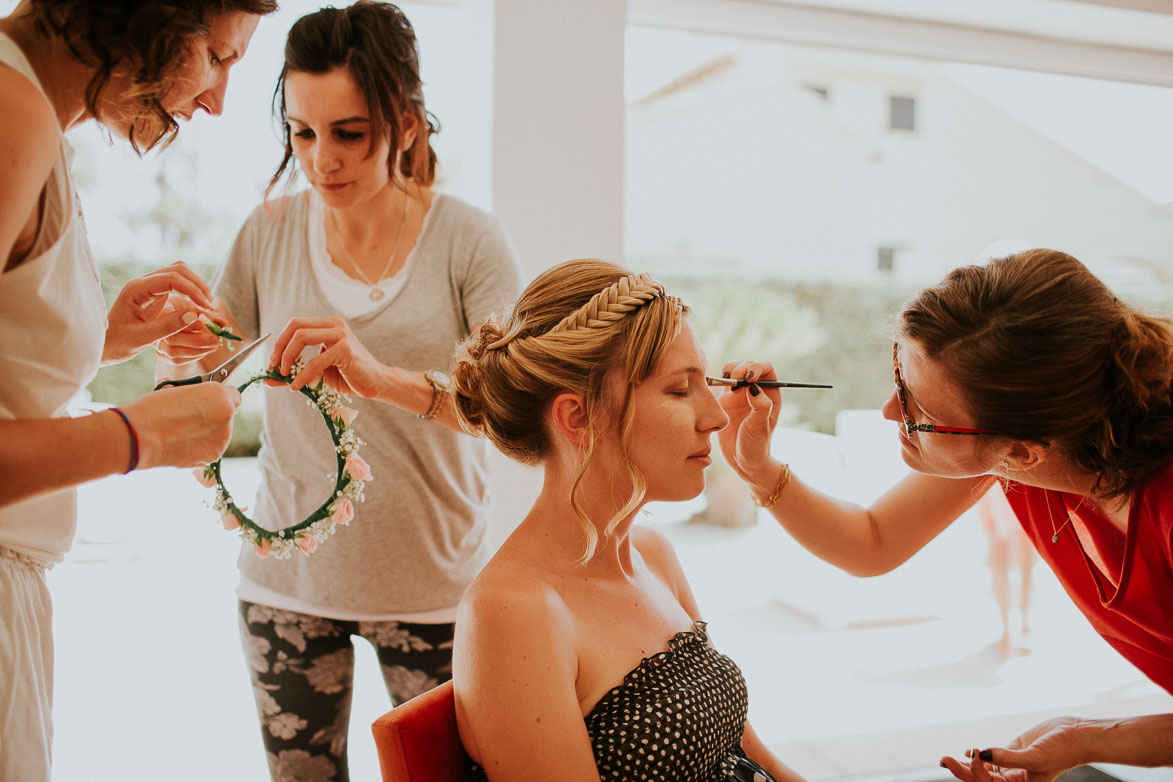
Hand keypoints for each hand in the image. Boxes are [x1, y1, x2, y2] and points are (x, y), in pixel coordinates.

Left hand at [103, 262, 214, 363]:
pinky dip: (190, 291)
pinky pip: (177, 284)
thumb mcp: (141, 339)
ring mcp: (148, 287)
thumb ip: (167, 327)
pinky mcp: (154, 294)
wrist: (102, 346)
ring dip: (196, 286)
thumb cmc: (116, 344)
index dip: (193, 291)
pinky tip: (197, 307)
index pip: (172, 278)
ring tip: (206, 306)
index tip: (206, 308)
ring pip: (179, 273)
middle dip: (198, 285)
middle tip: (210, 306)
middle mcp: (142, 283)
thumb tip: (194, 315)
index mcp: (136, 290)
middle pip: (178, 269)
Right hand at [122, 383, 241, 468]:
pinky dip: (200, 449)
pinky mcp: (214, 455)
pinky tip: (182, 444)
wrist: (141, 435)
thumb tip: (200, 402)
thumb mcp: (178, 391)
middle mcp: (226, 414)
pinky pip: (210, 449)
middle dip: (211, 418)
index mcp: (219, 393)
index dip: (219, 400)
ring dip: (206, 434)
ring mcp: (222, 437)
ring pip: (219, 434)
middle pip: (225, 416)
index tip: (209, 403)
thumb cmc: (153, 409)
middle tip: (189, 420)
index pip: (233, 396)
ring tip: (181, 434)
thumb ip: (198, 395)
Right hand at [154, 312, 224, 366]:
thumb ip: (211, 314)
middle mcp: (154, 328)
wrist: (175, 319)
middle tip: (214, 340)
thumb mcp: (197, 306)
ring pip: (173, 352)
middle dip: (197, 341)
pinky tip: (204, 351)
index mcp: (161, 311)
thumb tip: (223, 323)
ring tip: (213, 346)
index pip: (169, 319)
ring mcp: (156, 343)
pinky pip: (177, 360)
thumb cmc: (186, 309)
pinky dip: (193, 356)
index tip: (202, 324)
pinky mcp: (162, 355)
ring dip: (198, 351)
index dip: (188, 324)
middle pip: (171, 339)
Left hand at [269, 317, 385, 396]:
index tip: (273, 362)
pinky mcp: (345, 349)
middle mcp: (334, 324)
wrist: (376, 384)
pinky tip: (297, 386)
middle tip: (274, 367)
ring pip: (302, 337)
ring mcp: (341, 334)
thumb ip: (295, 373)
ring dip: (288, 358)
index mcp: (328, 325)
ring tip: (284, 375)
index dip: (280, 342)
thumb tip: (269, 379)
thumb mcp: (317, 373)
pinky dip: (302, 375)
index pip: (295, 325)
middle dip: (279, 347)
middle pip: (295, 326)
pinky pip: (315, 361)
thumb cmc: (349, 377)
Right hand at [715, 360, 782, 486]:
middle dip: (741, 369)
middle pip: (749, 366)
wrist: (741, 461)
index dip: (757, 367)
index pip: (766, 369)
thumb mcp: (760, 428)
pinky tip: (716, 387)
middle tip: (735, 383)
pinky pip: (722, 382)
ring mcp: (740, 395)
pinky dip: (718, 380)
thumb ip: (760, 406)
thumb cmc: (756, 446)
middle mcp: (756, 391)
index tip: (748, 378)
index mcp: (770, 394)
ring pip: (734, 370)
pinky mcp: (725, 400)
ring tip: (728, 387)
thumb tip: (754, 387)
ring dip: (730, 372)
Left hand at [940, 717, 1086, 781]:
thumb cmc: (1062, 750)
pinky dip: (978, 756)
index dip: (977, 771)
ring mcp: (1011, 766)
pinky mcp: (1011, 752)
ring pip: (983, 769)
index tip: (974, 751)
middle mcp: (1014, 780)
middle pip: (982, 779)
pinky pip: (990, 758)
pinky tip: (969, 752)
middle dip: (963, 771)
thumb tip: (980, 753)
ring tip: (946, 759)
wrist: (1077, 736)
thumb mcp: (1035, 757)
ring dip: (966, 765)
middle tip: (944, 760)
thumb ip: (1007, 757)